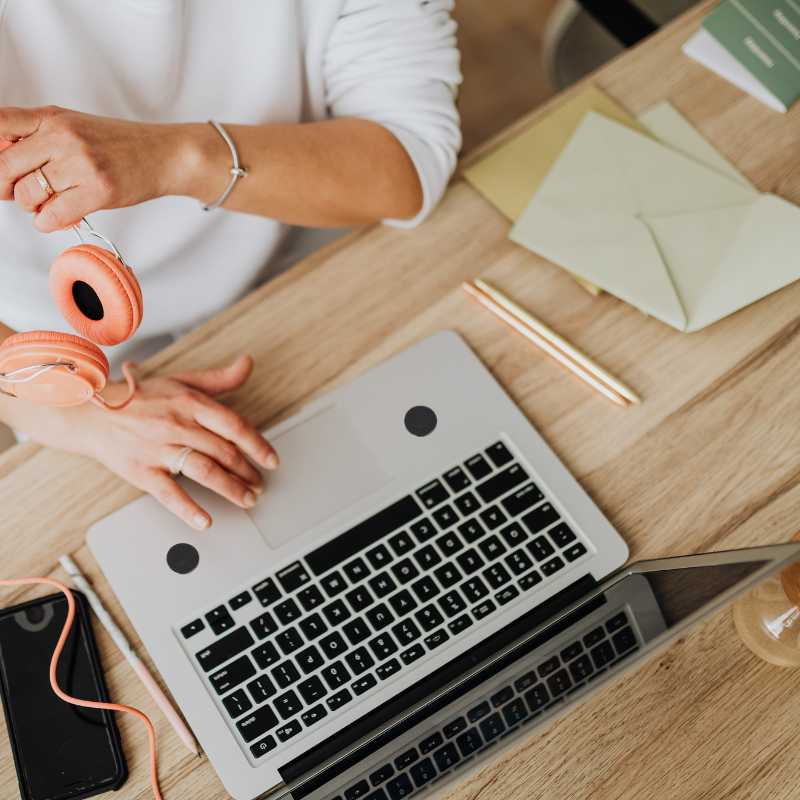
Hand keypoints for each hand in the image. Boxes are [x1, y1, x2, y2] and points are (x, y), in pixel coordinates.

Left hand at [0, 105, 187, 231]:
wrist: (162, 154)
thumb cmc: (119, 145)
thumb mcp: (73, 128)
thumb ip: (38, 139)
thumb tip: (4, 166)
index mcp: (51, 118)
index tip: (3, 170)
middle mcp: (62, 137)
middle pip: (5, 168)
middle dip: (6, 187)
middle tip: (21, 193)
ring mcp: (80, 164)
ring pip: (27, 196)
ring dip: (32, 207)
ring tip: (49, 203)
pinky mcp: (97, 191)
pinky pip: (51, 217)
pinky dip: (47, 223)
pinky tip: (57, 217)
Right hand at [37, 356, 277, 528]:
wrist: (91, 414)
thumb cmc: (141, 398)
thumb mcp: (182, 381)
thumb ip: (219, 379)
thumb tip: (247, 365)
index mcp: (190, 402)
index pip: (234, 425)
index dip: (258, 444)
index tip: (271, 460)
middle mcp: (176, 425)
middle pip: (223, 451)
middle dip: (248, 472)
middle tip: (260, 484)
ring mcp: (158, 449)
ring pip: (204, 471)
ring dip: (231, 489)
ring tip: (247, 499)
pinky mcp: (142, 471)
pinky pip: (169, 493)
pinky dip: (189, 509)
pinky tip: (205, 520)